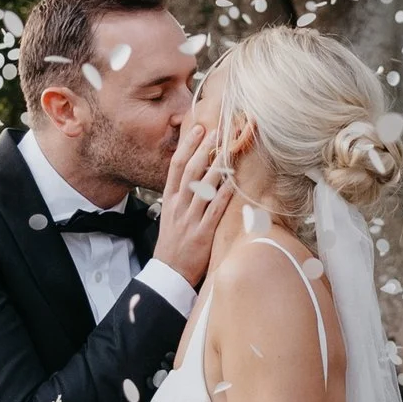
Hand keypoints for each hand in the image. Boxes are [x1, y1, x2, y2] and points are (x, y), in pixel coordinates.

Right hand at [153, 115, 232, 292]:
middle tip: (219, 131)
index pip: (176, 166)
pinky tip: (234, 182)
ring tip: (230, 148)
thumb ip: (182, 195)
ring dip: (218, 166)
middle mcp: (179, 205)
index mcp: (170, 199)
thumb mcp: (171, 215)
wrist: (169, 272)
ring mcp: (190, 219)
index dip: (188, 146)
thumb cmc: (174, 243)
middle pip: (191, 170)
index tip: (198, 129)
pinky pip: (214, 210)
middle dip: (205, 149)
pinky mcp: (202, 233)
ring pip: (204, 186)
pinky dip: (224, 194)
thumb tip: (198, 173)